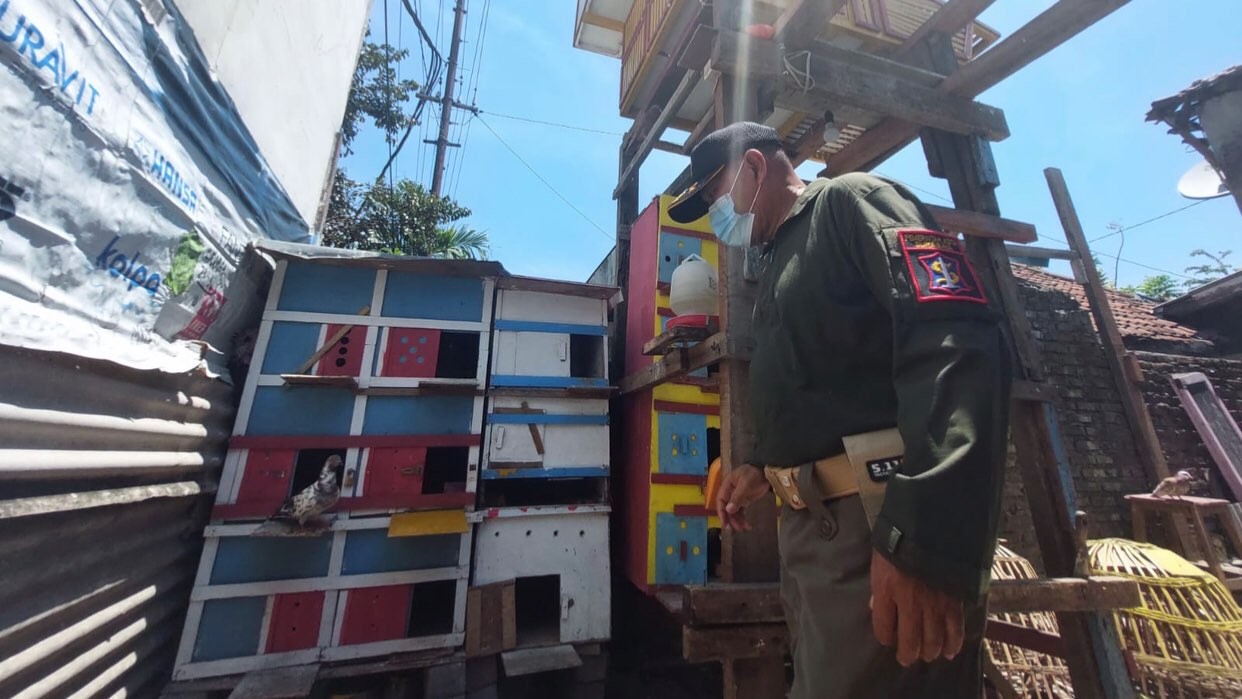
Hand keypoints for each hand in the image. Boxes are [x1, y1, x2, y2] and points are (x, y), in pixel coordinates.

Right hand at [715, 465, 769, 530]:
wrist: (766, 471)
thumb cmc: (754, 474)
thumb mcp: (746, 484)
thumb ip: (737, 497)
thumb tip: (729, 510)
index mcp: (727, 486)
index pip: (720, 501)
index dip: (721, 512)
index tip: (725, 523)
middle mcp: (730, 492)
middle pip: (727, 508)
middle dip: (731, 519)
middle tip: (735, 529)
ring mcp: (737, 497)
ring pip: (734, 511)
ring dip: (737, 520)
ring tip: (744, 528)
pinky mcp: (744, 500)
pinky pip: (741, 511)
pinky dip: (743, 518)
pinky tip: (747, 525)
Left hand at [870, 552, 964, 666]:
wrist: (929, 524)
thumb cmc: (898, 542)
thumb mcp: (879, 561)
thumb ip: (878, 587)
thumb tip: (877, 608)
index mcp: (887, 590)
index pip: (883, 627)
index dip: (884, 637)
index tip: (887, 640)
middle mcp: (910, 601)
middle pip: (910, 640)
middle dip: (907, 654)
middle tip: (906, 658)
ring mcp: (934, 603)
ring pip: (933, 640)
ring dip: (929, 652)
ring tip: (926, 655)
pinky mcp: (953, 600)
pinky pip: (955, 629)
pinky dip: (953, 643)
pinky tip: (949, 651)